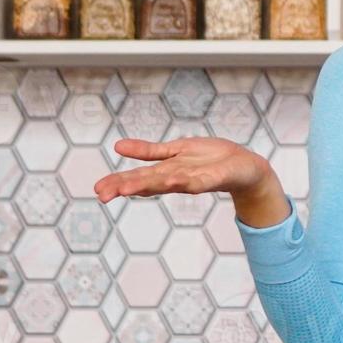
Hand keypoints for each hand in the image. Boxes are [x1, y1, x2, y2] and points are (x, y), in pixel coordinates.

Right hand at [94, 137, 272, 203]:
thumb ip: (148, 151)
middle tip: (103, 195)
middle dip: (125, 187)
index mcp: (166, 171)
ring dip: (148, 185)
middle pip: (147, 183)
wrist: (245, 168)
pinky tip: (172, 180)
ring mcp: (194, 180)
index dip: (117, 182)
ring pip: (167, 182)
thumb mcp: (175, 150)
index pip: (137, 177)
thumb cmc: (211, 159)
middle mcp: (176, 178)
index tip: (97, 190)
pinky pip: (198, 180)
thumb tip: (117, 147)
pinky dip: (185, 181)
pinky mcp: (213, 178)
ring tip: (127, 188)